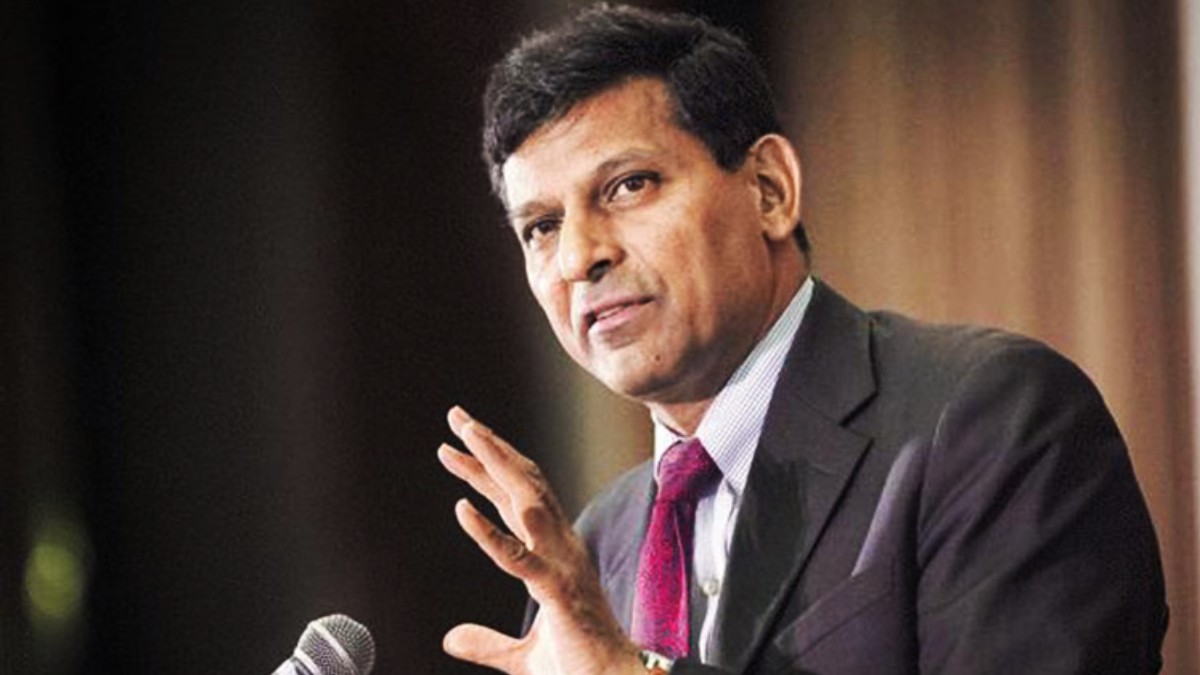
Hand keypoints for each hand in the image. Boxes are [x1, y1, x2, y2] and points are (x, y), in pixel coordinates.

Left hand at [438, 406, 643, 674]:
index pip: (516, 501)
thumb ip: (486, 642)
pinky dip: (487, 532)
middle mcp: (560, 548)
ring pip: (526, 501)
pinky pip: (517, 556)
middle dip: (490, 448)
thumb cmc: (577, 668)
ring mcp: (561, 564)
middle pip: (522, 485)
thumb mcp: (521, 655)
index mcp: (554, 554)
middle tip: (458, 416)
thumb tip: (451, 638)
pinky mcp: (556, 590)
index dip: (485, 471)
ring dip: (495, 465)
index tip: (454, 447)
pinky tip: (462, 509)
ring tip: (466, 436)